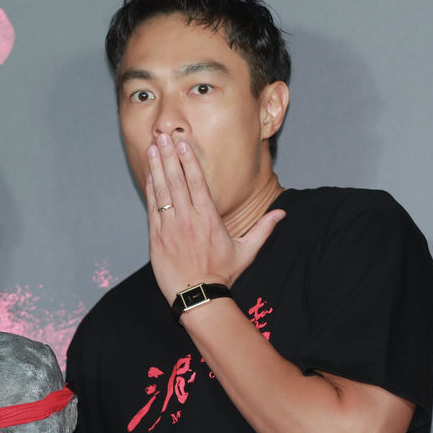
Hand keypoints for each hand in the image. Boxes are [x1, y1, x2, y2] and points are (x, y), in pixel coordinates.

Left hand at [145, 133, 284, 303]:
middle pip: (177, 180)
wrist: (198, 296)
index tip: (182, 143)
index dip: (188, 160)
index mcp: (209, 218)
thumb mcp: (246, 251)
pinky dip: (151, 190)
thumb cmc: (222, 274)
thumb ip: (263, 229)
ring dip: (156, 167)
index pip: (197, 182)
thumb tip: (283, 213)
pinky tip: (149, 174)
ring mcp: (170, 227)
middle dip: (168, 156)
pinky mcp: (157, 237)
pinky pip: (153, 208)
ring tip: (152, 147)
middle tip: (162, 136)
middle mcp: (188, 219)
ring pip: (162, 191)